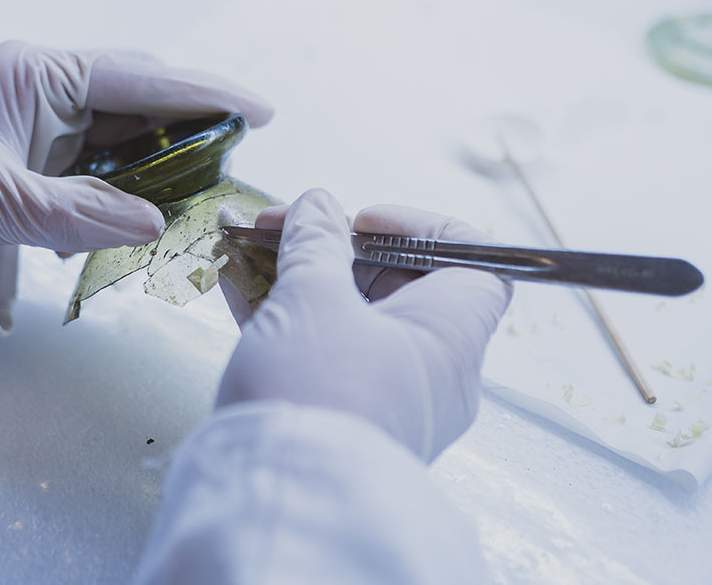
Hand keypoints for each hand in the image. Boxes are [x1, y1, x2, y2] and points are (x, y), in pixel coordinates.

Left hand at [0, 40, 271, 252]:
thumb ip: (77, 214)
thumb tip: (154, 224)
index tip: (258, 110)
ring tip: (206, 187)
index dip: (204, 94)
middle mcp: (43, 89)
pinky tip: (149, 204)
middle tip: (239, 155)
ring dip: (161, 159)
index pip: (138, 78)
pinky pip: (96, 162)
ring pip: (121, 131)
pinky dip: (128, 183)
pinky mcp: (32, 154)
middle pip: (137, 97)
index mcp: (35, 76)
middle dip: (190, 123)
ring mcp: (38, 121)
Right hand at [216, 189, 510, 461]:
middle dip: (333, 246)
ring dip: (299, 276)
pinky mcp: (343, 420)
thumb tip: (318, 206)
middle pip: (398, 283)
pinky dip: (286, 315)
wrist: (283, 505)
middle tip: (280, 225)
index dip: (423, 225)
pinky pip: (322, 352)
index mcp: (451, 333)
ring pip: (350, 317)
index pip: (475, 259)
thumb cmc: (317, 395)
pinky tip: (235, 284)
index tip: (362, 219)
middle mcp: (432, 369)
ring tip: (245, 248)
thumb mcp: (312, 299)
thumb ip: (315, 242)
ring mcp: (389, 398)